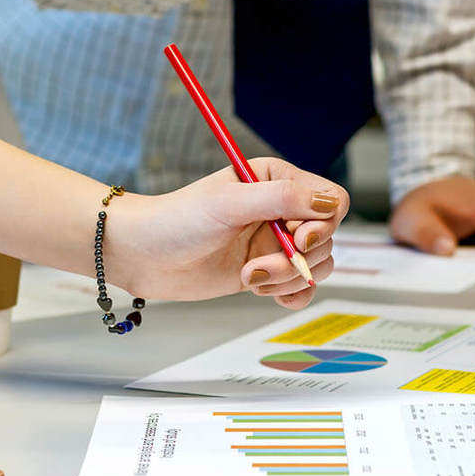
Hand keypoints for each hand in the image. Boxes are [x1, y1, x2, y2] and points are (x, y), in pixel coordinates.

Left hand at [109, 158, 349, 308]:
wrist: (143, 255)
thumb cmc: (178, 219)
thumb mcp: (231, 201)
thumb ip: (283, 198)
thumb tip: (330, 204)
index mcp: (278, 180)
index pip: (332, 200)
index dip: (324, 224)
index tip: (299, 239)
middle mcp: (282, 210)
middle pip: (327, 239)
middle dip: (296, 259)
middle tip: (259, 266)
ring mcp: (275, 243)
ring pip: (316, 265)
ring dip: (288, 278)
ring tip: (250, 278)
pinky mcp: (266, 270)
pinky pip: (303, 287)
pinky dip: (292, 294)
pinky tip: (265, 293)